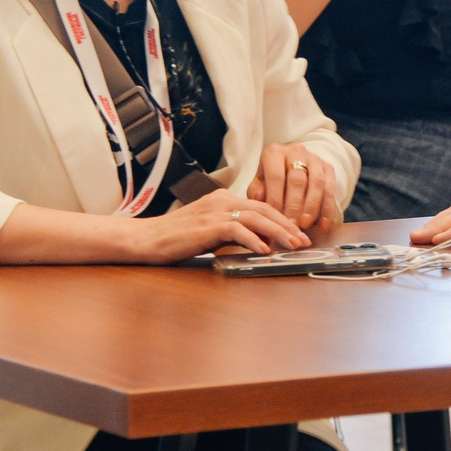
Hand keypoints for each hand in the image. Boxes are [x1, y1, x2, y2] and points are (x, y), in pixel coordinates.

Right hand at [134, 186, 309, 262]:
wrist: (147, 239)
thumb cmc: (176, 238)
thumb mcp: (209, 232)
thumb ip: (232, 233)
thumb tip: (259, 242)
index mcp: (222, 199)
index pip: (260, 205)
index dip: (281, 219)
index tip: (296, 233)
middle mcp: (221, 200)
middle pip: (264, 209)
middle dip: (287, 225)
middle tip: (303, 240)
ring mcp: (214, 212)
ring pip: (256, 217)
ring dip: (278, 232)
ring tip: (292, 245)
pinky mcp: (208, 226)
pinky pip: (237, 230)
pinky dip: (254, 240)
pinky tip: (264, 251)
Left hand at [248, 143, 330, 231]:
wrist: (291, 169)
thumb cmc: (270, 181)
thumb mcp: (259, 183)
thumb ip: (256, 191)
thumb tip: (259, 197)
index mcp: (274, 153)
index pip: (276, 176)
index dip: (277, 198)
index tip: (277, 218)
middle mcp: (295, 151)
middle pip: (298, 180)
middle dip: (295, 205)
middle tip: (292, 225)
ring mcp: (314, 158)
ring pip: (317, 183)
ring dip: (312, 206)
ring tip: (306, 225)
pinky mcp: (328, 167)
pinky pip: (330, 188)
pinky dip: (327, 208)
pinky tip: (324, 224)